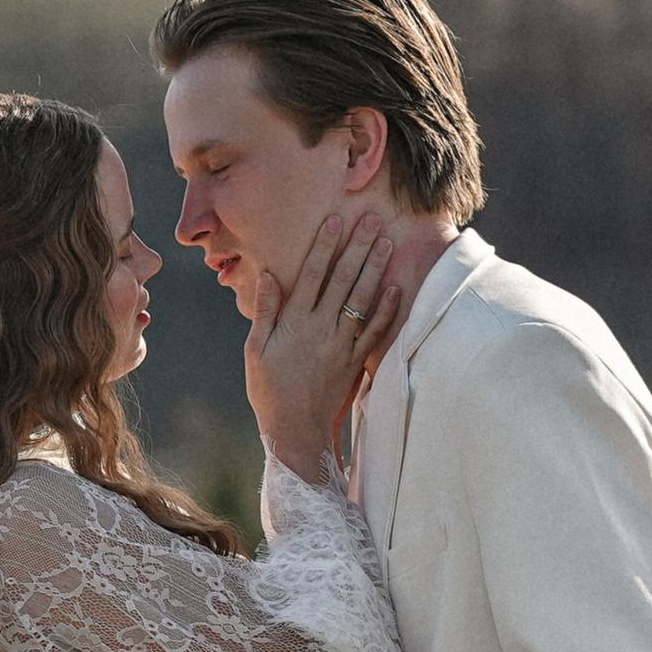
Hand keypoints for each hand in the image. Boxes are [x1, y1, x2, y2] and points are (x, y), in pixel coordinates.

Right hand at [246, 208, 405, 481]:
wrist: (295, 432)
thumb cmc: (269, 391)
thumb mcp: (256, 350)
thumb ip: (266, 311)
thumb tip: (270, 275)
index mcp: (295, 323)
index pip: (313, 275)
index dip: (325, 245)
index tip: (336, 219)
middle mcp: (321, 329)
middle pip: (343, 280)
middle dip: (358, 247)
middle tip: (372, 219)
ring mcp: (342, 346)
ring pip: (362, 300)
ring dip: (375, 269)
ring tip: (386, 242)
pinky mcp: (356, 362)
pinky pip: (374, 332)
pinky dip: (386, 310)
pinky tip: (395, 289)